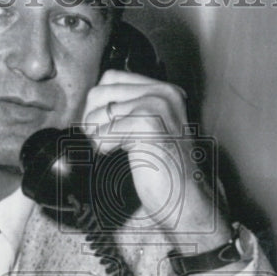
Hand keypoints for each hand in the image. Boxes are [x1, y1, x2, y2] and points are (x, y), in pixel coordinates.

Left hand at [83, 70, 231, 251]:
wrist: (186, 197)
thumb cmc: (163, 169)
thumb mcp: (147, 129)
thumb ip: (127, 109)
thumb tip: (90, 104)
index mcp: (163, 90)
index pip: (111, 78)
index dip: (97, 104)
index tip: (101, 128)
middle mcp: (162, 93)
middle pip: (101, 92)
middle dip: (91, 120)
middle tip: (100, 142)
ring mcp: (157, 106)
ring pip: (100, 112)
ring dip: (95, 135)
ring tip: (108, 150)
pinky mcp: (148, 124)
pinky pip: (104, 132)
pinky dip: (102, 148)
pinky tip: (115, 157)